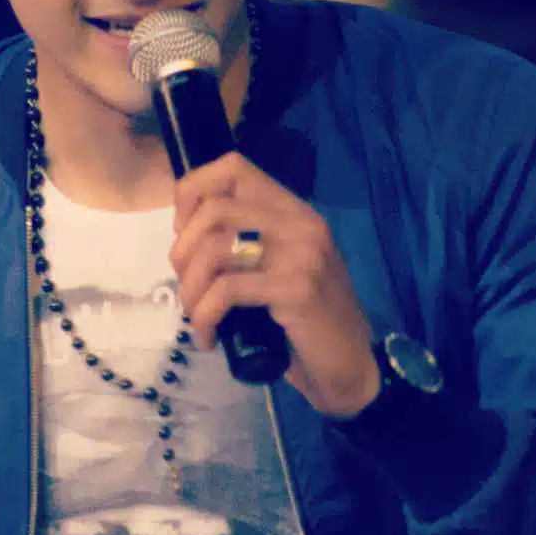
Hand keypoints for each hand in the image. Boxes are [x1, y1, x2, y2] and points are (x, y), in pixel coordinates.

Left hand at [170, 151, 380, 418]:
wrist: (352, 368)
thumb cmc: (306, 319)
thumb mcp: (277, 266)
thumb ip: (245, 239)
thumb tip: (185, 231)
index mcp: (293, 210)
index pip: (233, 167)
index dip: (194, 191)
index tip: (184, 231)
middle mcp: (300, 223)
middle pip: (214, 209)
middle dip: (183, 249)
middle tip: (187, 284)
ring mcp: (301, 254)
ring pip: (215, 248)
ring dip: (190, 286)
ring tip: (195, 313)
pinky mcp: (297, 290)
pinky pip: (227, 290)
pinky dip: (204, 314)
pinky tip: (208, 336)